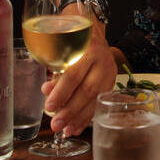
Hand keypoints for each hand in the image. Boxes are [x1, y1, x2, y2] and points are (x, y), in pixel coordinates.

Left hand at [42, 16, 116, 135]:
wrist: (94, 29)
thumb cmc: (73, 36)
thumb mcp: (62, 44)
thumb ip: (55, 66)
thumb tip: (47, 90)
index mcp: (89, 49)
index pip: (74, 74)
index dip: (61, 92)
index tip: (49, 106)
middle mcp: (102, 61)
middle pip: (87, 91)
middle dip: (70, 111)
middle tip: (56, 124)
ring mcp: (109, 73)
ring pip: (95, 100)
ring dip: (79, 118)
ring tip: (65, 131)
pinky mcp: (111, 82)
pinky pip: (99, 102)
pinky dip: (87, 117)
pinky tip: (76, 127)